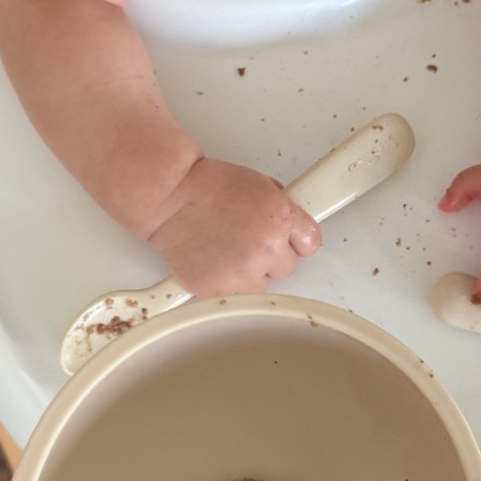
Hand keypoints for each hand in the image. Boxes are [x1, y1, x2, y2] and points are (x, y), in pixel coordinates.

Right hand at [147, 156, 320, 294]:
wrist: (170, 196)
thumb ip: (283, 211)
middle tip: (245, 238)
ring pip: (260, 286)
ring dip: (249, 273)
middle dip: (271, 256)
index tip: (284, 237)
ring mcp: (240, 275)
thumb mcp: (260, 185)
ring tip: (226, 247)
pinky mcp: (215, 290)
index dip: (294, 239)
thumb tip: (293, 229)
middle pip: (286, 268)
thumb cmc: (209, 186)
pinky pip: (232, 294)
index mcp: (279, 220)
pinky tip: (213, 259)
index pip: (310, 244)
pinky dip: (224, 282)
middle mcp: (264, 250)